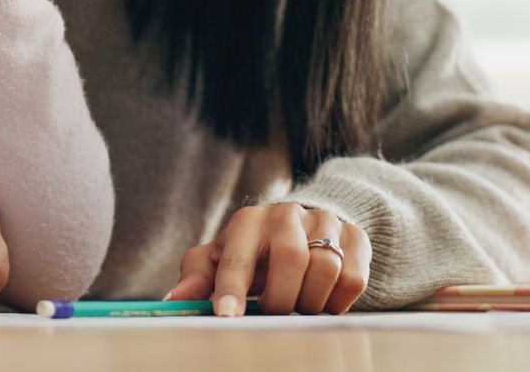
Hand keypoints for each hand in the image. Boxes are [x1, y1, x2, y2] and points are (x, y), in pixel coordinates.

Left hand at [165, 203, 371, 315]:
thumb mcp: (220, 258)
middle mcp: (286, 214)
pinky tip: (324, 299)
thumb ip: (197, 277)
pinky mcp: (355, 237)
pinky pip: (354, 277)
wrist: (303, 227)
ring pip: (326, 268)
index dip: (231, 288)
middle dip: (281, 298)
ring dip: (311, 300)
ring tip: (299, 304)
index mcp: (247, 222)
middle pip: (291, 259)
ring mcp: (324, 222)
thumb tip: (174, 300)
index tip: (227, 315)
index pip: (237, 256)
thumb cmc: (253, 251)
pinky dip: (338, 300)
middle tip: (276, 311)